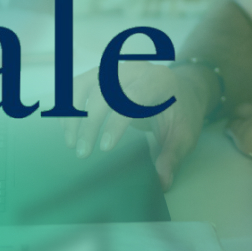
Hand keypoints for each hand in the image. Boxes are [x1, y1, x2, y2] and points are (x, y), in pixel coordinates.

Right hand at [62, 61, 211, 190]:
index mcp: (158, 81)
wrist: (183, 91)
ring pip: (85, 84)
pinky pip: (79, 84)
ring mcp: (117, 69)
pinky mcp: (104, 74)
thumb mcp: (185, 135)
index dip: (116, 122)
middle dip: (90, 123)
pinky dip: (68, 103)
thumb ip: (173, 156)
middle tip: (83, 152)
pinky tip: (66, 126)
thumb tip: (162, 181)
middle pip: (104, 91)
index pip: (132, 97)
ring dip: (72, 112)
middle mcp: (136, 70)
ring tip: (71, 141)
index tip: (105, 148)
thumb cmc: (184, 114)